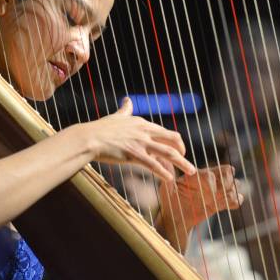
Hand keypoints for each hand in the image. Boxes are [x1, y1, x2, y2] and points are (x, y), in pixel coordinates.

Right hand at [81, 98, 196, 181]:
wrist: (88, 138)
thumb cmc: (100, 129)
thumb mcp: (117, 116)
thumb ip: (125, 110)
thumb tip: (127, 100)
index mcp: (143, 123)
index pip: (165, 133)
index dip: (174, 144)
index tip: (178, 153)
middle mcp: (145, 131)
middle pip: (173, 140)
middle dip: (183, 152)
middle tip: (188, 164)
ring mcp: (140, 142)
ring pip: (168, 153)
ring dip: (182, 163)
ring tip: (191, 172)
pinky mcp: (134, 154)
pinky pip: (153, 165)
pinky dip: (163, 173)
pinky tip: (170, 179)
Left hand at [155, 164, 243, 252]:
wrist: (176, 219)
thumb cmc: (170, 202)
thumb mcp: (167, 188)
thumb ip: (168, 174)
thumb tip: (163, 158)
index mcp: (198, 175)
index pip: (212, 171)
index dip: (212, 182)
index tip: (206, 193)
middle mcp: (210, 180)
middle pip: (229, 172)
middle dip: (227, 183)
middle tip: (217, 195)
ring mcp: (217, 191)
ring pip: (236, 184)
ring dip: (231, 193)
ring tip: (218, 202)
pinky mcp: (221, 203)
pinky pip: (237, 199)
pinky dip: (236, 201)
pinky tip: (223, 206)